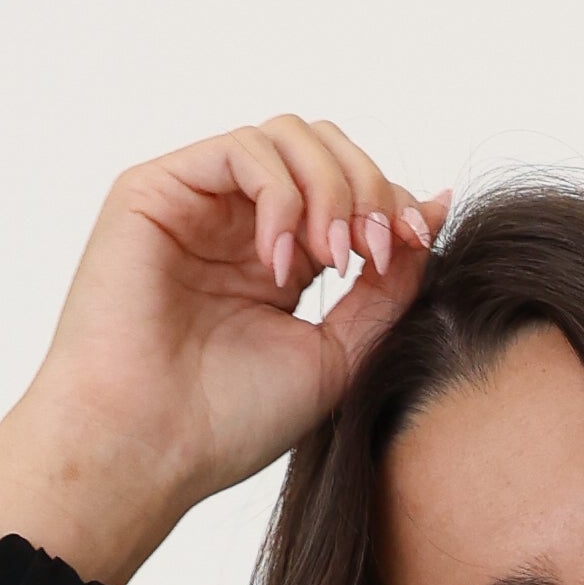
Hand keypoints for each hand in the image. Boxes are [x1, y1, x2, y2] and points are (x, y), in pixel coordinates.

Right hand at [0, 115, 449, 584]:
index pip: (350, 190)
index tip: (415, 242)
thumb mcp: (337, 354)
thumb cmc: (227, 422)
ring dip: (331, 189)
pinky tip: (281, 263)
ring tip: (333, 260)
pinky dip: (282, 195)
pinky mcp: (156, 189)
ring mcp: (197, 202)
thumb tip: (435, 208)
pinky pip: (244, 150)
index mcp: (281, 260)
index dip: (391, 203)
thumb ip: (388, 287)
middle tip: (374, 252)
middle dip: (367, 187)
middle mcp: (238, 223)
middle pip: (325, 147)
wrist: (147, 448)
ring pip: (289, 136)